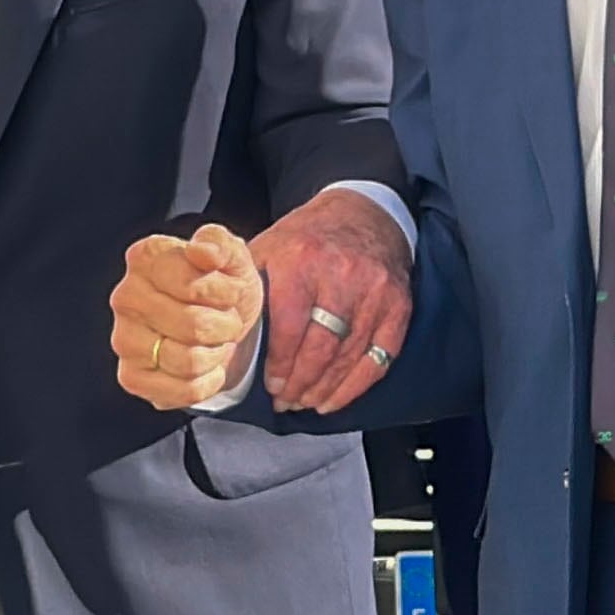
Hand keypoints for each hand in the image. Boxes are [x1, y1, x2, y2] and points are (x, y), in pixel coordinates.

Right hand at [110, 224, 265, 409]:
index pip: (191, 284)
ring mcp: (124, 338)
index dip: (224, 293)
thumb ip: (219, 243)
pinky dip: (206, 382)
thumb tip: (202, 250)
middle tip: (226, 320)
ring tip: (214, 341)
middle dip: (224, 326)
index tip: (229, 291)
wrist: (222, 321)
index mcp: (145, 258)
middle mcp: (126, 297)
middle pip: (191, 326)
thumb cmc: (222, 286)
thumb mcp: (232, 256)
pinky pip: (180, 391)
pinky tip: (206, 366)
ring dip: (216, 355)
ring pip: (186, 360)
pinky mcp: (131, 376)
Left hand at [252, 190, 409, 411]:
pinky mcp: (398, 306)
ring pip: (349, 358)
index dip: (280, 364)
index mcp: (302, 261)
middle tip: (285, 400)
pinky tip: (334, 399)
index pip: (290, 328)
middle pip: (321, 348)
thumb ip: (245, 282)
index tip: (270, 385)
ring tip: (304, 402)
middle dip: (300, 383)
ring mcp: (375, 293)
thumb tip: (217, 321)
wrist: (364, 212)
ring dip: (324, 389)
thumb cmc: (310, 235)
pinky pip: (380, 358)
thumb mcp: (270, 245)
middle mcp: (342, 276)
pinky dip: (356, 386)